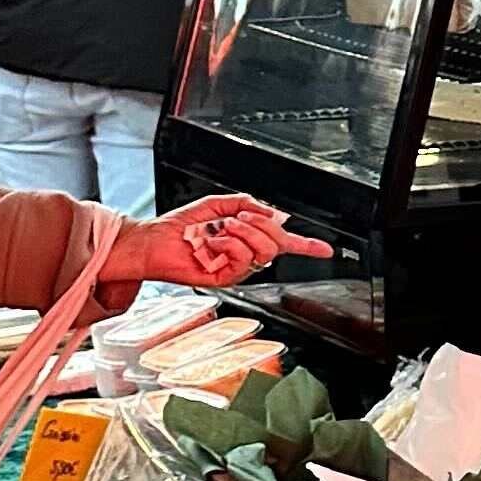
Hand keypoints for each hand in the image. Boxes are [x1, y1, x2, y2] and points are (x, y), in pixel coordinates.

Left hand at [102, 195, 326, 300]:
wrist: (155, 242)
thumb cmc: (180, 226)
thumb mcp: (218, 203)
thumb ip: (247, 203)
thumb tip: (270, 212)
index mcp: (247, 237)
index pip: (284, 243)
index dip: (307, 245)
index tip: (325, 249)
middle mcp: (245, 254)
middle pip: (277, 243)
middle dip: (262, 224)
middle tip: (239, 218)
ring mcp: (236, 268)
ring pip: (263, 250)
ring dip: (244, 232)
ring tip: (222, 229)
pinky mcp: (224, 278)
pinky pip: (242, 258)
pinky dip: (229, 243)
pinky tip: (214, 242)